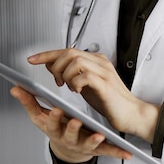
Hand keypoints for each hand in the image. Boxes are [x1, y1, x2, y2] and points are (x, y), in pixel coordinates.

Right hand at [10, 86, 131, 163]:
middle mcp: (69, 138)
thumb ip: (29, 102)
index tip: (56, 109)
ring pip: (88, 144)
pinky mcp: (98, 149)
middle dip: (71, 128)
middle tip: (75, 120)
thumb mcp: (41, 117)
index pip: (52, 123)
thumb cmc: (56, 128)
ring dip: (93, 141)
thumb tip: (15, 88)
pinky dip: (117, 152)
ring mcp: (84, 144)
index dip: (53, 117)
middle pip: (69, 134)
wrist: (69, 148)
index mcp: (56, 129)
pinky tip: (126, 153)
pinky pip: (108, 151)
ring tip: (99, 135)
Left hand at [27, 48, 159, 143]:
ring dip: (65, 75)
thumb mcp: (85, 85)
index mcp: (95, 60)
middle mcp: (100, 62)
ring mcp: (104, 71)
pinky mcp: (106, 84)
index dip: (47, 54)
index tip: (32, 59)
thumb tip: (52, 65)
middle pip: (69, 52)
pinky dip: (76, 82)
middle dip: (56, 66)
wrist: (131, 113)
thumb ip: (71, 74)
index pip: (67, 50)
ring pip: (75, 61)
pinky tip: (77, 91)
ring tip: (68, 87)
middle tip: (57, 82)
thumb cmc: (110, 101)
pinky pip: (85, 75)